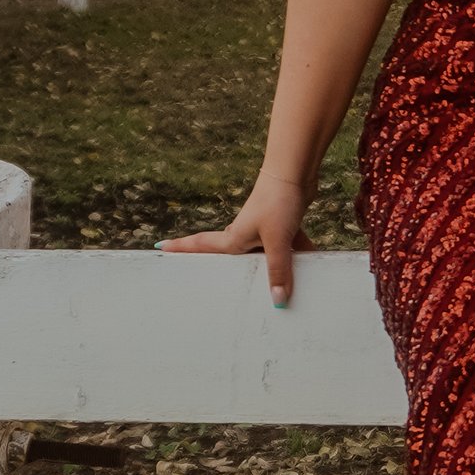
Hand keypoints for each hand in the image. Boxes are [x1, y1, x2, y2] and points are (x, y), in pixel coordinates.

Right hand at [164, 169, 313, 303]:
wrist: (296, 172)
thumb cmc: (278, 201)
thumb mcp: (277, 241)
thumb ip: (279, 271)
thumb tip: (278, 301)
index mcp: (233, 238)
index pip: (201, 246)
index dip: (181, 249)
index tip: (160, 248)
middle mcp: (244, 234)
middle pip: (234, 258)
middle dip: (233, 273)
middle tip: (215, 287)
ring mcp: (263, 229)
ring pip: (266, 255)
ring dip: (276, 266)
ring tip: (280, 288)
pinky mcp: (282, 224)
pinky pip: (287, 247)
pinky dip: (299, 253)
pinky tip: (313, 262)